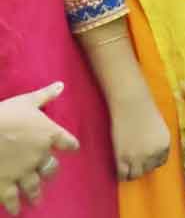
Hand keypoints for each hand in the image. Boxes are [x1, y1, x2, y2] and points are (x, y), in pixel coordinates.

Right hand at [0, 83, 77, 214]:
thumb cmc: (5, 114)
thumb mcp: (26, 101)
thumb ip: (45, 95)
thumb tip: (61, 84)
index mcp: (49, 134)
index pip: (67, 142)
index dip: (70, 145)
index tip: (73, 148)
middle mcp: (40, 156)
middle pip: (51, 167)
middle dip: (50, 172)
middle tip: (49, 175)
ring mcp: (23, 172)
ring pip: (34, 186)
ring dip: (35, 193)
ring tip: (36, 200)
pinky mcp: (5, 184)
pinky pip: (12, 198)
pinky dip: (14, 205)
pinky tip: (15, 211)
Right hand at [109, 86, 169, 181]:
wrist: (131, 104)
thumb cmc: (144, 109)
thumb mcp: (158, 128)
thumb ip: (155, 141)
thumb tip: (149, 151)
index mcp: (164, 145)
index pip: (160, 162)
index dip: (151, 161)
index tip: (145, 159)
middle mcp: (154, 154)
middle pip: (148, 170)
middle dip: (142, 166)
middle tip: (133, 162)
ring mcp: (138, 158)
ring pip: (135, 175)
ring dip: (131, 171)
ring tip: (126, 166)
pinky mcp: (122, 158)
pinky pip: (122, 175)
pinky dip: (121, 174)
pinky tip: (118, 168)